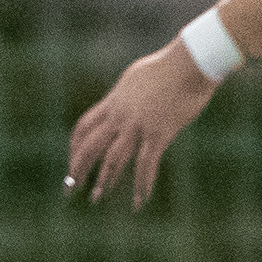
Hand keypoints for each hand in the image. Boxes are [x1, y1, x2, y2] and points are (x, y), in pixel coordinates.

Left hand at [65, 40, 217, 210]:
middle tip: (70, 188)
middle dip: (78, 168)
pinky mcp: (159, 133)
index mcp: (114, 101)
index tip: (71, 162)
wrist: (191, 61)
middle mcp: (120, 115)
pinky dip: (142, 185)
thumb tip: (122, 100)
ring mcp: (138, 125)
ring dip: (104, 180)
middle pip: (91, 146)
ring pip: (113, 158)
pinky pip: (146, 165)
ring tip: (96, 198)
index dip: (75, 146)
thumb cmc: (170, 65)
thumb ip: (127, 94)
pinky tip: (139, 201)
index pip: (84, 126)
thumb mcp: (137, 78)